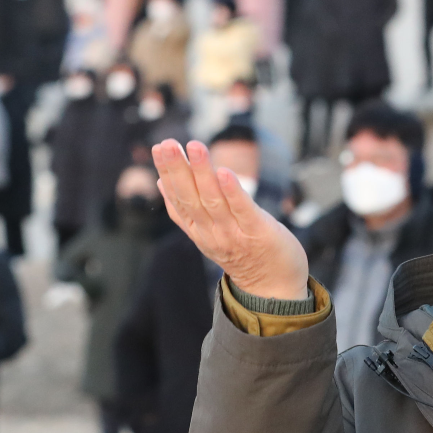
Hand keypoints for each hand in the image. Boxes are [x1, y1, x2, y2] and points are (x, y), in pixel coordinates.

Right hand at [152, 139, 309, 300]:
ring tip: (194, 146)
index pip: (177, 199)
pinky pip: (242, 210)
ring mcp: (234, 234)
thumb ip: (186, 212)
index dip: (167, 173)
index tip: (159, 148)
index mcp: (198, 230)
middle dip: (178, 169)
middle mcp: (212, 233)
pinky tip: (224, 171)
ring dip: (202, 172)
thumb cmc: (243, 253)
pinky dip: (232, 191)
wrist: (274, 288)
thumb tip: (161, 183)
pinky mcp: (258, 233)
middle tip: (167, 144)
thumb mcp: (208, 233)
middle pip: (190, 198)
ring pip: (212, 200)